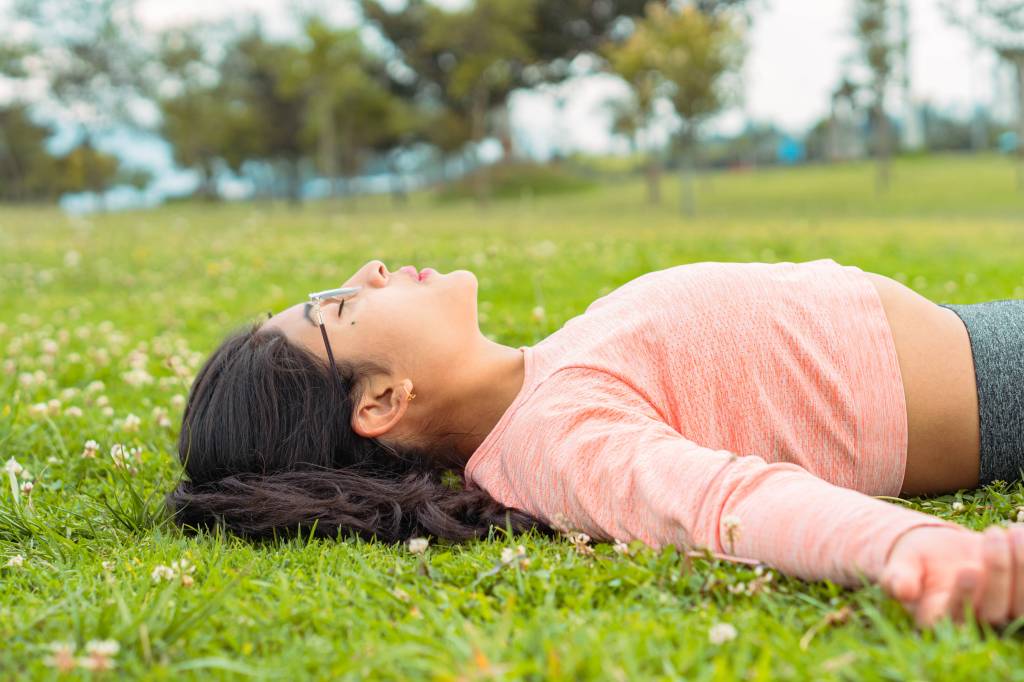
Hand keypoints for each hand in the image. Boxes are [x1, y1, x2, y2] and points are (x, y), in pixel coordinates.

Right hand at [879, 524, 1023, 627]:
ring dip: (1022, 568)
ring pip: (1020, 604)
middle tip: (992, 535)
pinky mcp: (1017, 599)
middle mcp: (971, 621)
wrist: (938, 553)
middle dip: (998, 572)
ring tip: (1013, 532)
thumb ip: (898, 577)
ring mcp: (998, 612)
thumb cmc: (914, 560)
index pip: (954, 616)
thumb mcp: (901, 563)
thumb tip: (901, 591)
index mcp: (938, 617)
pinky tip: (1021, 533)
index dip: (965, 597)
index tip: (969, 568)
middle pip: (993, 610)